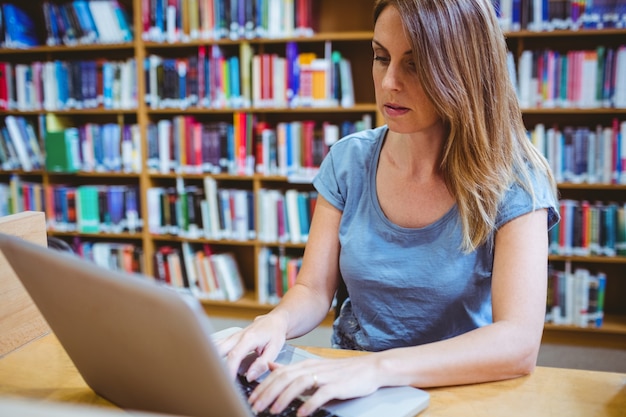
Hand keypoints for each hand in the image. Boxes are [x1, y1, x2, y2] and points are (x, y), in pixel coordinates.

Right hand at [214, 313, 287, 380]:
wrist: (274, 320)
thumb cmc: (275, 333)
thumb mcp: (274, 349)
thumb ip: (262, 364)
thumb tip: (250, 376)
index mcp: (249, 338)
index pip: (234, 356)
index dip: (229, 370)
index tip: (228, 382)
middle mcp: (237, 336)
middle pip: (219, 351)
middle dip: (216, 366)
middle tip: (219, 380)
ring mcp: (232, 336)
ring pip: (215, 346)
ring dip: (212, 359)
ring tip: (214, 374)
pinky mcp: (231, 338)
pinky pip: (217, 345)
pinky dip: (213, 354)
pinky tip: (212, 363)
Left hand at [248, 355, 382, 416]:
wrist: (370, 368)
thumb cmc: (342, 372)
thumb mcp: (314, 367)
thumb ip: (292, 368)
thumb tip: (271, 368)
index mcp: (305, 364)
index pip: (279, 374)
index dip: (264, 386)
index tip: (252, 399)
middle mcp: (312, 368)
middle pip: (285, 378)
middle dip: (268, 393)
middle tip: (256, 406)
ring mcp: (325, 376)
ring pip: (298, 384)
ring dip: (284, 397)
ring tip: (273, 410)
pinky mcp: (337, 385)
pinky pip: (320, 394)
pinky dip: (309, 403)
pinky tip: (301, 413)